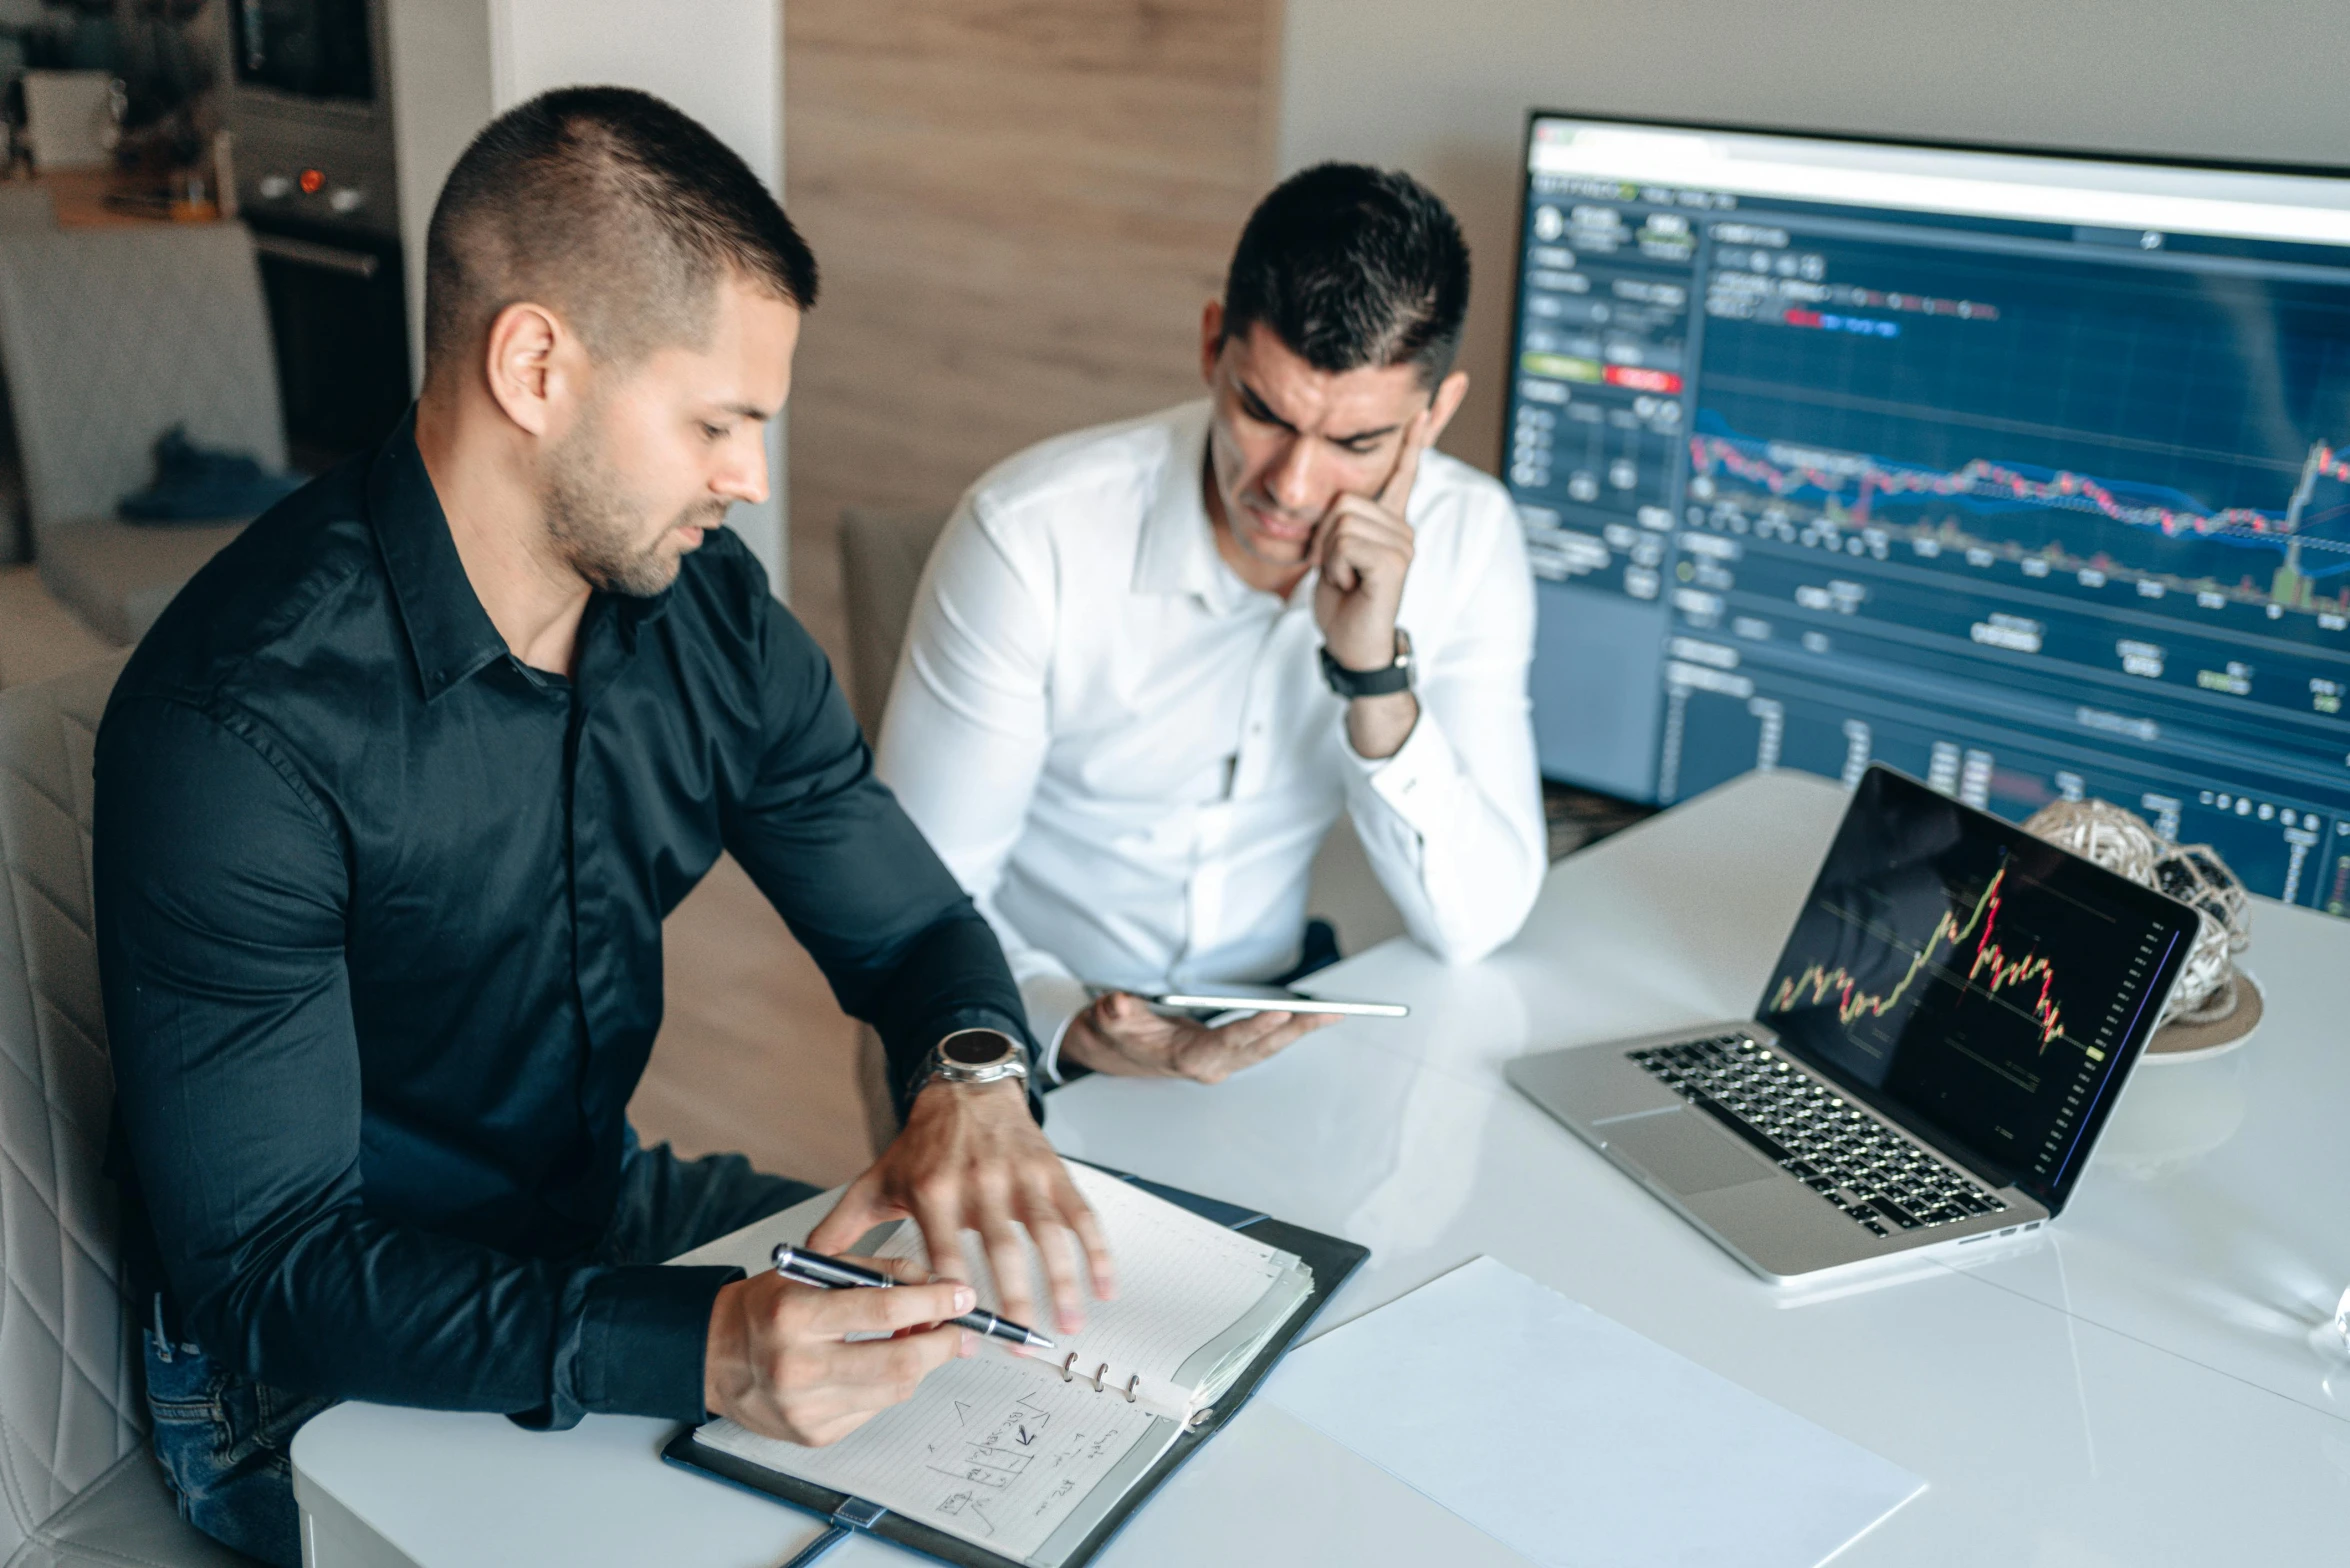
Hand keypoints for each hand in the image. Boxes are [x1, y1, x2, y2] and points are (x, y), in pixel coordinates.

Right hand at [704, 1255, 973, 1445]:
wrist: (712, 1355)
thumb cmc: (764, 1309)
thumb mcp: (814, 1272)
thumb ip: (877, 1272)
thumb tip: (936, 1286)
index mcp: (794, 1316)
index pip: (883, 1310)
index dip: (934, 1302)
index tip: (961, 1295)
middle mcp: (797, 1367)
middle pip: (899, 1363)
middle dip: (943, 1344)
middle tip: (960, 1330)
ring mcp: (805, 1408)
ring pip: (894, 1390)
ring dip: (922, 1365)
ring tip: (924, 1342)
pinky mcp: (813, 1434)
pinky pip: (873, 1408)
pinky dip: (889, 1385)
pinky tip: (881, 1365)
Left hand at [808, 1079, 1114, 1336]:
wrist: (966, 1088)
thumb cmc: (922, 1146)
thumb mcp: (876, 1182)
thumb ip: (842, 1229)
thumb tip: (804, 1269)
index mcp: (933, 1190)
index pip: (943, 1249)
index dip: (953, 1290)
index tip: (961, 1327)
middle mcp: (979, 1181)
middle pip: (1000, 1247)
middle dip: (1015, 1296)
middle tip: (1021, 1341)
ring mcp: (1021, 1175)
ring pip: (1048, 1233)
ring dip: (1064, 1280)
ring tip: (1070, 1323)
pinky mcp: (1051, 1171)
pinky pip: (1080, 1214)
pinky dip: (1098, 1251)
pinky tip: (1105, 1287)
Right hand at [1062, 991, 1339, 1084]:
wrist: (1112, 1051)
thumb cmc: (1117, 1035)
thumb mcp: (1107, 1020)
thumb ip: (1115, 1014)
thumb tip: (1119, 1004)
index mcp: (1188, 1058)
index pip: (1227, 1042)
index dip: (1254, 1028)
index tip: (1280, 1014)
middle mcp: (1211, 1064)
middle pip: (1260, 1048)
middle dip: (1296, 1031)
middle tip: (1328, 1013)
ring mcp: (1221, 1061)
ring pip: (1267, 1047)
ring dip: (1299, 1031)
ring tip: (1329, 1013)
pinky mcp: (1227, 1053)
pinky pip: (1263, 1042)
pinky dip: (1286, 1029)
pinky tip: (1305, 1017)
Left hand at [1312, 410, 1426, 670]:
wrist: (1352, 644)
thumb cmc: (1343, 600)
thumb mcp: (1334, 551)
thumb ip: (1340, 520)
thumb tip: (1337, 498)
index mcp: (1389, 520)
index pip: (1404, 470)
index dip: (1415, 437)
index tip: (1425, 402)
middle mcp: (1402, 526)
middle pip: (1343, 499)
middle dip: (1325, 537)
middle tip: (1339, 569)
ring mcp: (1403, 543)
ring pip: (1340, 521)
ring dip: (1329, 556)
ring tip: (1346, 578)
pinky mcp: (1395, 562)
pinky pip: (1346, 543)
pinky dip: (1335, 568)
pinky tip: (1351, 586)